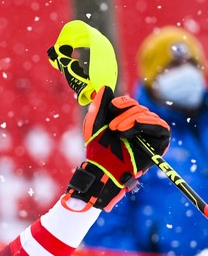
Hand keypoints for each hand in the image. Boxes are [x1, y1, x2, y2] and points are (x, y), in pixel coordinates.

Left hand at [65, 86, 170, 209]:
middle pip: (139, 109)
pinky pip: (160, 126)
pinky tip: (132, 128)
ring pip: (148, 115)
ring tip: (118, 130)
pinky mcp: (160, 142)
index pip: (131, 104)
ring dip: (132, 119)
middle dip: (125, 114)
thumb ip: (99, 105)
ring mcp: (151, 134)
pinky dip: (146, 123)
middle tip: (112, 127)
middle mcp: (140, 126)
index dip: (124, 102)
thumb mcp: (94, 124)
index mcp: (126, 121)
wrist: (103, 168)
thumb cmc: (98, 149)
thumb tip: (106, 87)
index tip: (113, 105)